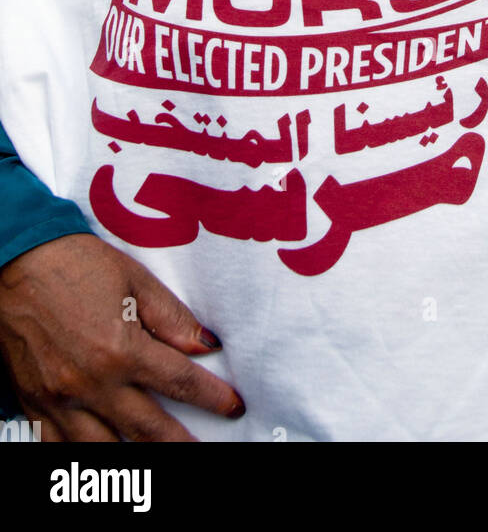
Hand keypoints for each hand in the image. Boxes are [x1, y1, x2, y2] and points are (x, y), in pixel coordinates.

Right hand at [0, 233, 245, 440]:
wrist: (16, 262)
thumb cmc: (76, 264)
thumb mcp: (135, 280)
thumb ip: (172, 319)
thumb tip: (206, 346)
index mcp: (122, 350)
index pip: (181, 383)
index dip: (213, 398)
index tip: (233, 407)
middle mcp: (92, 384)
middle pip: (149, 429)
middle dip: (183, 444)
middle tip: (204, 451)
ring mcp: (60, 400)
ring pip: (105, 449)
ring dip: (136, 458)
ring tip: (160, 456)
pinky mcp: (35, 403)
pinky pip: (58, 447)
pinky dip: (81, 458)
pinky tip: (102, 456)